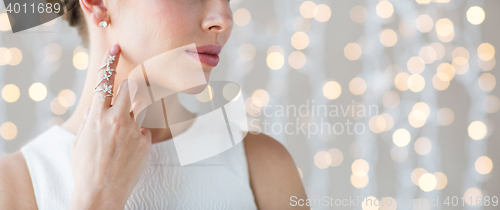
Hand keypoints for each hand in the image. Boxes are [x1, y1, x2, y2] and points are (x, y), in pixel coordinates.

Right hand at [70, 44, 151, 209]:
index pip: (105, 81)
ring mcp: (134, 130)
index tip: (116, 47)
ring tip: (124, 128)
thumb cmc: (86, 168)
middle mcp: (117, 119)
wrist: (101, 193)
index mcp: (97, 116)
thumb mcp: (80, 142)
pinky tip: (128, 151)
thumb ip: (89, 121)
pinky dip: (138, 134)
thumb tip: (95, 107)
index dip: (111, 61)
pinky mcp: (145, 141)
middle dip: (131, 85)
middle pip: (131, 88)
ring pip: (141, 106)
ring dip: (136, 109)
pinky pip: (144, 130)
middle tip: (132, 89)